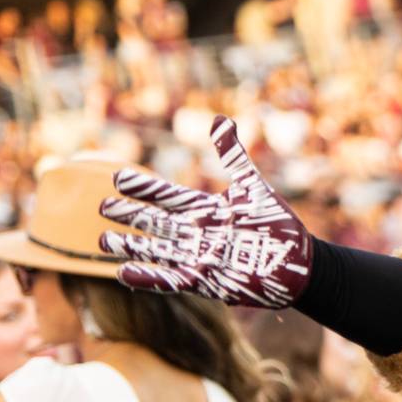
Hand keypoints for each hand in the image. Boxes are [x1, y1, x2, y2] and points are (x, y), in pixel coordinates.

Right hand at [97, 116, 313, 306]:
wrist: (298, 264)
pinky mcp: (204, 282)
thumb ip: (233, 157)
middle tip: (102, 206)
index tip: (117, 177)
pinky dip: (148, 277)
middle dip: (131, 215)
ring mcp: (198, 257)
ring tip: (103, 240)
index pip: (168, 196)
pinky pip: (170, 280)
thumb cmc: (276, 225)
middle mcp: (196, 233)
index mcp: (206, 210)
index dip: (145, 188)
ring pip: (157, 250)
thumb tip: (219, 119)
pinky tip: (123, 273)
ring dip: (131, 246)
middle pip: (156, 222)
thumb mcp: (253, 187)